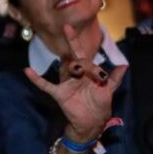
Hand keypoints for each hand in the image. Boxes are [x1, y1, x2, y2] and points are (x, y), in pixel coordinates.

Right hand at [23, 23, 122, 142]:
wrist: (91, 124)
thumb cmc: (100, 106)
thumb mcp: (108, 91)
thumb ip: (115, 78)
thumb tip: (125, 65)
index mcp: (88, 73)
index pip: (84, 57)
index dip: (81, 47)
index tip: (74, 34)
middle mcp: (76, 76)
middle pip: (74, 58)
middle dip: (73, 45)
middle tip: (68, 29)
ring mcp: (66, 84)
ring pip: (65, 70)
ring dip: (68, 68)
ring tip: (74, 69)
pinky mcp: (59, 93)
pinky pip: (46, 85)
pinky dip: (37, 79)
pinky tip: (27, 71)